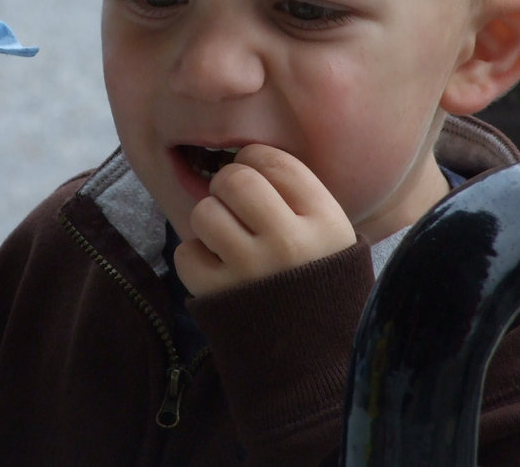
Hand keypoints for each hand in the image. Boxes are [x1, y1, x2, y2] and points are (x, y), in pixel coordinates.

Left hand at [173, 144, 356, 296]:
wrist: (314, 360)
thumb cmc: (317, 284)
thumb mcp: (333, 238)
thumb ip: (300, 199)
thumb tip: (247, 158)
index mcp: (326, 222)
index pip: (275, 162)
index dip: (256, 161)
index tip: (256, 175)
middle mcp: (289, 242)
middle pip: (235, 180)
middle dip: (227, 186)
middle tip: (234, 203)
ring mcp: (252, 270)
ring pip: (206, 212)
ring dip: (210, 220)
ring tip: (226, 238)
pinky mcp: (219, 295)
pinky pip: (186, 252)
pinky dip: (195, 257)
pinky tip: (217, 268)